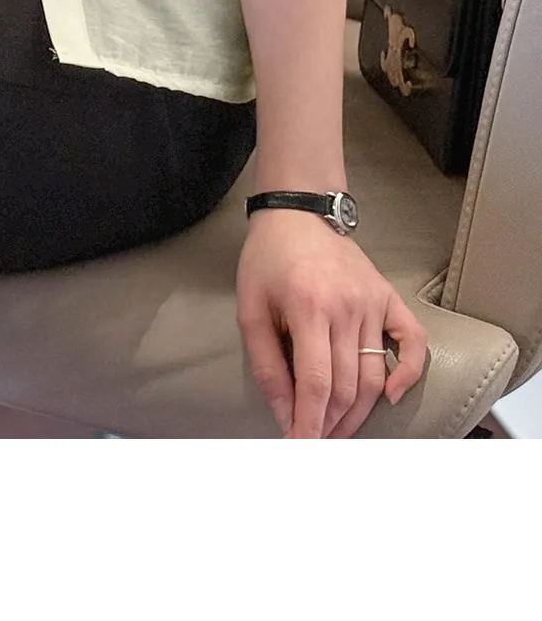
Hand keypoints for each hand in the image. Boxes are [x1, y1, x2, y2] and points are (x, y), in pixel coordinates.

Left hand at [236, 208, 427, 437]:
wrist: (298, 215)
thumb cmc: (267, 261)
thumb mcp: (250, 309)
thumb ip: (266, 364)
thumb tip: (284, 414)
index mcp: (309, 308)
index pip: (317, 383)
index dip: (309, 422)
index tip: (300, 447)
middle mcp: (347, 307)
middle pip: (348, 386)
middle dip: (331, 424)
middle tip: (315, 442)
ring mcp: (373, 302)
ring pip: (375, 374)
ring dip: (359, 412)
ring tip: (337, 430)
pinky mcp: (389, 297)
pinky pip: (412, 341)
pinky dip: (408, 373)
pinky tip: (391, 397)